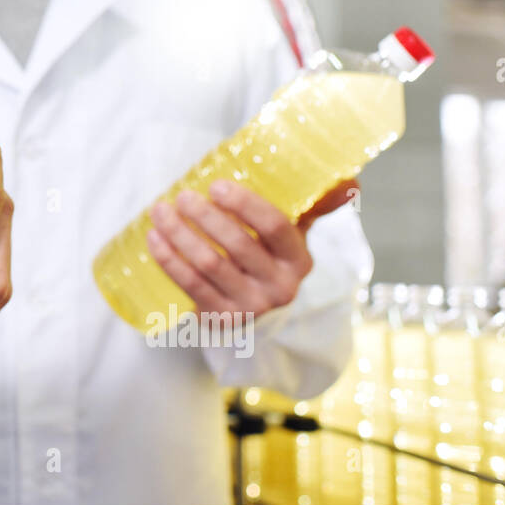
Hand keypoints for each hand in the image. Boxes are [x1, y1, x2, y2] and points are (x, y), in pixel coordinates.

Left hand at [145, 178, 357, 320]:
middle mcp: (280, 287)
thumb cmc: (272, 260)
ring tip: (160, 211)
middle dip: (205, 217)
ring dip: (179, 234)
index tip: (216, 185)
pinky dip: (168, 260)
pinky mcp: (222, 321)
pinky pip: (190, 286)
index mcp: (300, 260)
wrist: (261, 317)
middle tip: (182, 195)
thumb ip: (315, 205)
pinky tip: (154, 239)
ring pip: (208, 264)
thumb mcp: (296, 235)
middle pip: (237, 245)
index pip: (276, 227)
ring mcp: (251, 307)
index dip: (245, 205)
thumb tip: (350, 183)